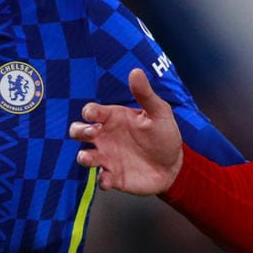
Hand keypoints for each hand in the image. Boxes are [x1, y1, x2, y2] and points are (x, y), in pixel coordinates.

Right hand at [68, 69, 184, 193]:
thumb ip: (145, 94)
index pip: (92, 112)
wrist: (174, 164)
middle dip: (78, 131)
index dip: (89, 112)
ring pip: (85, 156)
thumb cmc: (164, 134)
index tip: (93, 114)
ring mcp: (108, 158)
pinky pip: (101, 180)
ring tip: (88, 158)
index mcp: (113, 118)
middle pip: (78, 132)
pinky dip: (101, 181)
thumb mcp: (159, 112)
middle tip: (90, 134)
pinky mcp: (114, 177)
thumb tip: (136, 71)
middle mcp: (106, 137)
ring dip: (83, 157)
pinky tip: (108, 179)